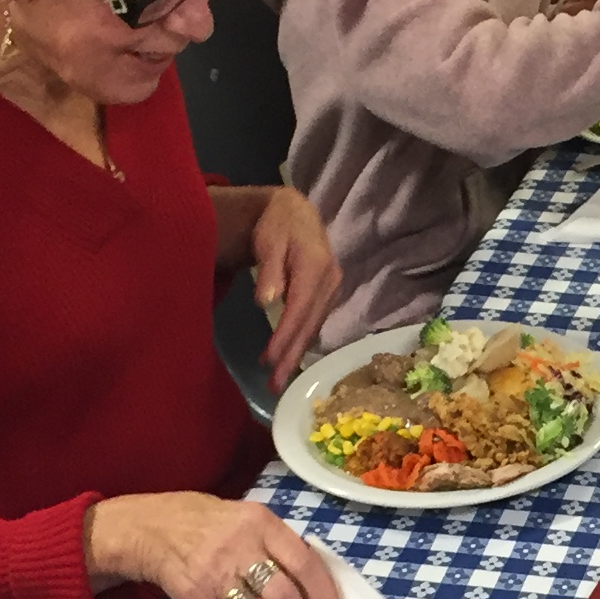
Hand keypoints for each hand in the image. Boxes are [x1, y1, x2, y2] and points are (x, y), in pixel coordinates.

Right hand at [84, 492, 343, 598]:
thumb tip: (317, 583)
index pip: (303, 562)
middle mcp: (239, 546)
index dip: (322, 592)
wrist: (153, 527)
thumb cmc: (211, 523)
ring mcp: (214, 572)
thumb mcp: (248, 517)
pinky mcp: (194, 595)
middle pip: (283, 595)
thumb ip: (280, 543)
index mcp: (260, 523)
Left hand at [247, 185, 337, 385]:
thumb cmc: (278, 226)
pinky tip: (291, 357)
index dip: (285, 336)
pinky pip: (315, 322)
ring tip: (280, 380)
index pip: (299, 308)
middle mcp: (330, 280)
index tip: (269, 360)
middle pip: (309, 324)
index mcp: (316, 266)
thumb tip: (266, 303)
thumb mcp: (268, 241)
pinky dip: (302, 341)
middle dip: (292, 355)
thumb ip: (269, 271)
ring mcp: (332, 289)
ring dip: (297, 354)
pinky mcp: (329, 294)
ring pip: (314, 326)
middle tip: (276, 385)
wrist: (297, 213)